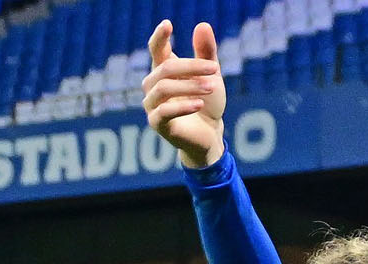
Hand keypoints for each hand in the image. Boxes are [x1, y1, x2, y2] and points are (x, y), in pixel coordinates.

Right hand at [142, 21, 224, 168]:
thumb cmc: (207, 103)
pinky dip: (183, 106)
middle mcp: (152, 85)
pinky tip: (199, 104)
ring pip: (164, 88)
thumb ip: (207, 53)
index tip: (168, 24)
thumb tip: (203, 25)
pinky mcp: (156, 123)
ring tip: (212, 86)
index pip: (156, 49)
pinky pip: (164, 111)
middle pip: (166, 67)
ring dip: (190, 85)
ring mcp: (152, 104)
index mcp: (163, 71)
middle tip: (215, 69)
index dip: (160, 37)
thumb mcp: (211, 77)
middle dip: (192, 66)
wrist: (209, 135)